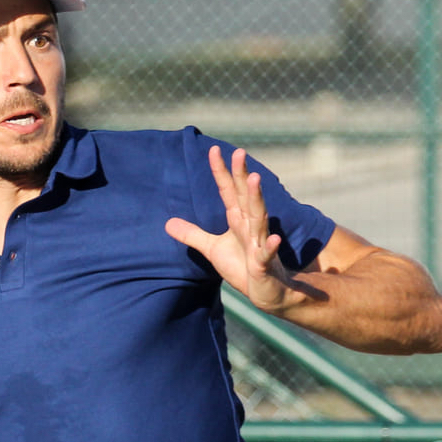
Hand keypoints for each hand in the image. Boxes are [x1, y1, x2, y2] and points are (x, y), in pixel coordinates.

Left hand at [164, 146, 314, 314]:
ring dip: (256, 199)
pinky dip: (271, 247)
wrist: (268, 291)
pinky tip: (274, 239)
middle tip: (239, 152)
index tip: (213, 150)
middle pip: (245, 197)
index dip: (221, 172)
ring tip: (254, 179)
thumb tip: (167, 223)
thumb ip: (193, 234)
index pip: (229, 191)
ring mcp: (260, 244)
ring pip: (259, 218)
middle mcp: (251, 227)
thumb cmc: (243, 267)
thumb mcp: (213, 249)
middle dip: (242, 175)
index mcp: (238, 220)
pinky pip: (267, 255)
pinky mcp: (264, 265)